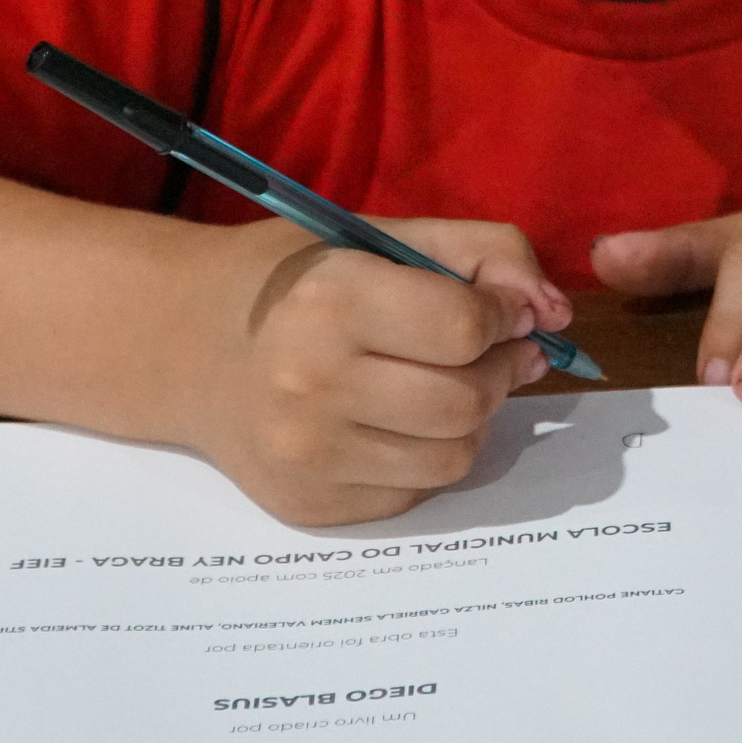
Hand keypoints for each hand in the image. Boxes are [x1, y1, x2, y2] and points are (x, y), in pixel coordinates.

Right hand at [180, 216, 571, 526]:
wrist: (186, 347)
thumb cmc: (293, 280)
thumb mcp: (379, 236)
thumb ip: (482, 253)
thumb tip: (555, 312)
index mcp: (330, 300)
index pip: (466, 327)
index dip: (503, 317)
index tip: (497, 310)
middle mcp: (312, 384)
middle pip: (469, 400)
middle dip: (498, 371)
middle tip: (483, 350)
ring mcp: (308, 455)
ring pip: (455, 456)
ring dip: (471, 420)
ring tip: (439, 383)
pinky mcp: (310, 506)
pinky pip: (415, 492)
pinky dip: (425, 456)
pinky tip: (391, 421)